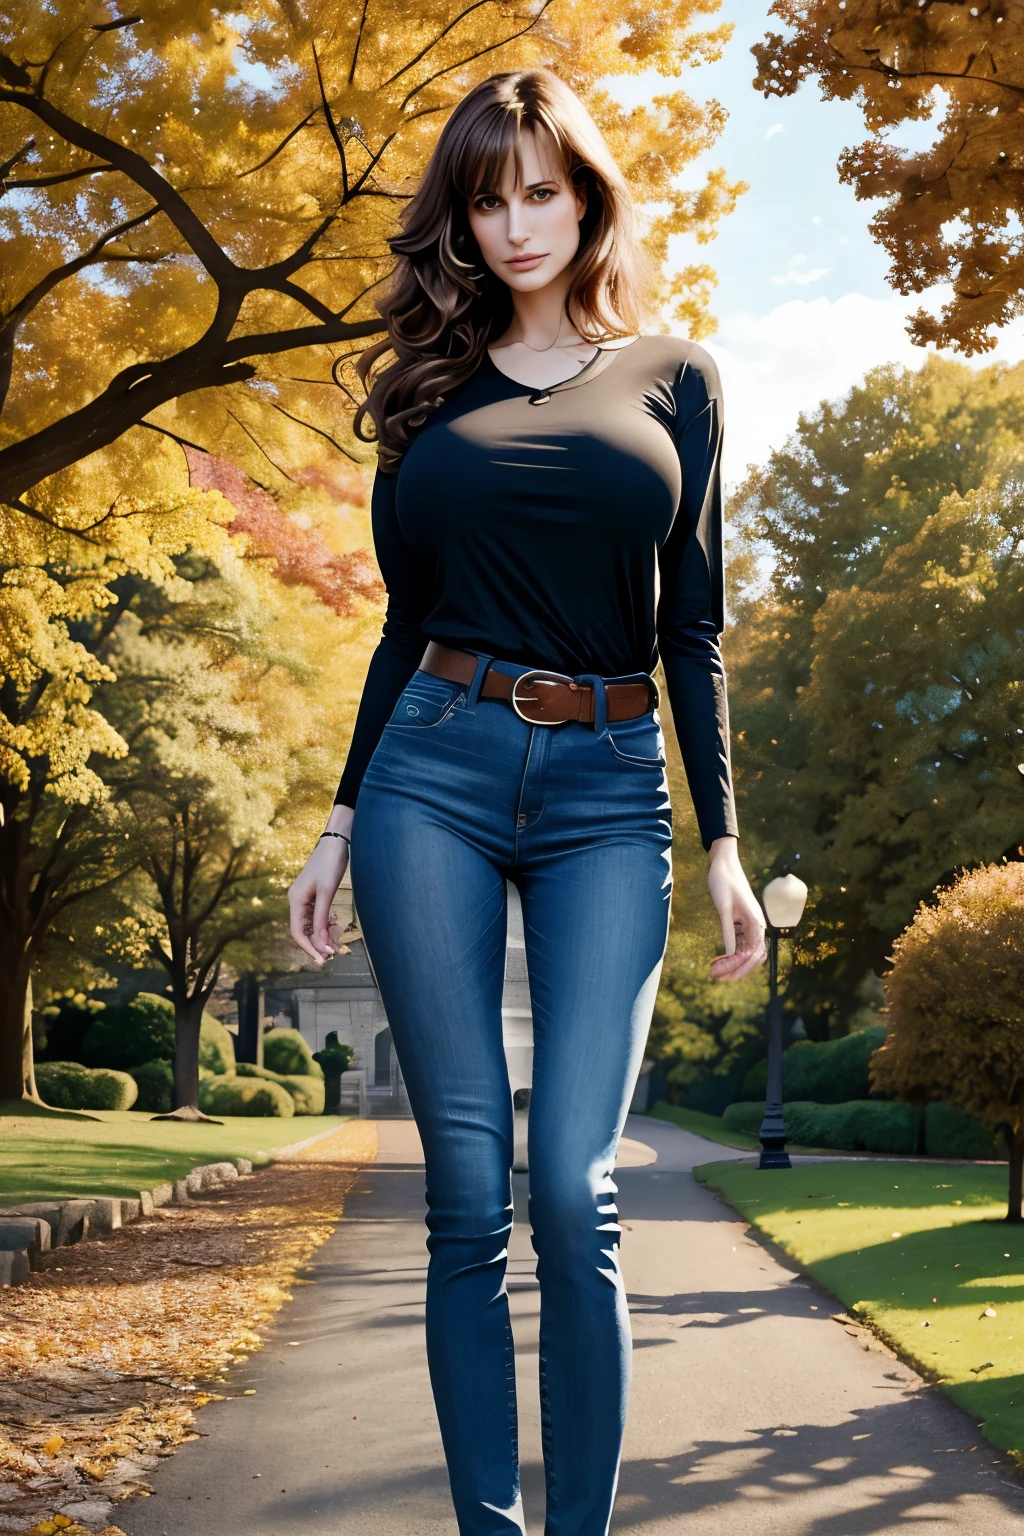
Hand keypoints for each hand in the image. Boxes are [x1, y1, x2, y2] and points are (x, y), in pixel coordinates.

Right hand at [288, 805, 353, 964]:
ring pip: (308, 924)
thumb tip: (320, 942)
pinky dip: (322, 927)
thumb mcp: (326, 892)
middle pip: (302, 930)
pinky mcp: (313, 894)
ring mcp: (304, 897)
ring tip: (332, 949)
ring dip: (318, 937)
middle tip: (330, 957)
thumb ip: (322, 917)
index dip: (308, 948)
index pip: (297, 932)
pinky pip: (314, 916)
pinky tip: (330, 934)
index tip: (322, 959)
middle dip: (314, 945)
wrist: (336, 842)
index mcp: (295, 899)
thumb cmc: (330, 864)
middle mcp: (296, 900)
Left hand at [706, 836, 766, 981]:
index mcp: (756, 922)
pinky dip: (733, 951)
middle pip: (752, 956)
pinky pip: (742, 941)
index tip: (723, 976)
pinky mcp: (743, 920)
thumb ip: (728, 931)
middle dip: (737, 969)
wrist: (723, 864)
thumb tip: (730, 953)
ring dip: (734, 961)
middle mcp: (757, 924)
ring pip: (747, 950)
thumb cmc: (723, 883)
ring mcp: (750, 922)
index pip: (753, 954)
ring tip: (717, 970)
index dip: (739, 968)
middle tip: (718, 977)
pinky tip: (721, 957)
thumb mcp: (723, 909)